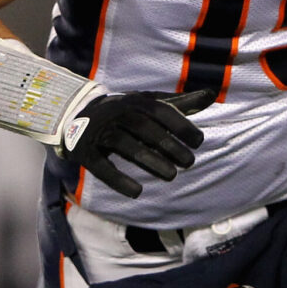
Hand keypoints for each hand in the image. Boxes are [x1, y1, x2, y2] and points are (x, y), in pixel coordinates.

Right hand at [59, 89, 215, 197]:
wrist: (74, 116)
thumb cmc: (124, 112)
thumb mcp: (149, 104)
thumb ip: (180, 103)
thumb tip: (211, 95)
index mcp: (134, 101)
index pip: (160, 110)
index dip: (180, 124)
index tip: (198, 142)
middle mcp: (116, 113)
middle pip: (144, 128)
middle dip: (168, 145)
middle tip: (190, 162)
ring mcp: (99, 132)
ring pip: (125, 145)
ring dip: (149, 161)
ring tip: (171, 176)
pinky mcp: (85, 152)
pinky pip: (101, 166)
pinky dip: (118, 179)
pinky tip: (137, 192)